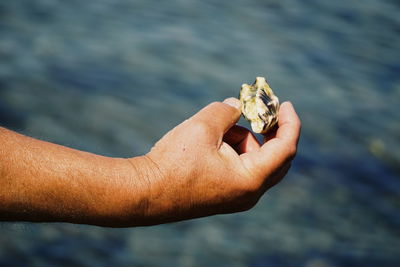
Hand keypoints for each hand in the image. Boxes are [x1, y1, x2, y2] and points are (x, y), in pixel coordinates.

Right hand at [136, 98, 300, 223]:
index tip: (285, 103)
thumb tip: (238, 106)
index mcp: (251, 179)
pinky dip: (233, 149)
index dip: (289, 122)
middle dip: (269, 130)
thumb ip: (226, 110)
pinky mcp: (225, 195)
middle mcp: (249, 193)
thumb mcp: (203, 127)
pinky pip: (241, 167)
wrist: (146, 192)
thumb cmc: (174, 162)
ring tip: (215, 130)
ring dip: (243, 138)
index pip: (285, 148)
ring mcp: (237, 197)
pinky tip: (210, 143)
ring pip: (254, 159)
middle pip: (276, 157)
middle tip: (259, 109)